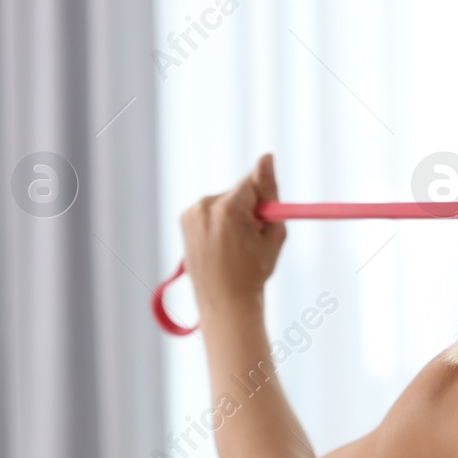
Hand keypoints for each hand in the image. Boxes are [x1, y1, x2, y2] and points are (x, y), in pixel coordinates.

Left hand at [180, 153, 286, 314]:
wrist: (224, 302)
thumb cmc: (254, 271)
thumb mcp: (273, 234)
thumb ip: (270, 193)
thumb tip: (266, 156)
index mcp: (227, 209)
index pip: (253, 182)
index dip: (265, 199)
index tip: (266, 219)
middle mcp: (204, 206)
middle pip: (238, 192)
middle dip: (250, 208)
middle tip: (253, 240)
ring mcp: (191, 213)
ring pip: (225, 201)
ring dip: (234, 215)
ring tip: (236, 245)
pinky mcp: (184, 220)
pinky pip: (210, 210)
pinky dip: (220, 222)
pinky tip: (222, 245)